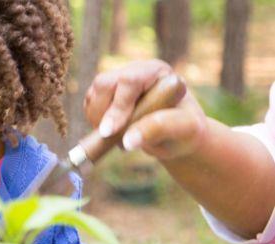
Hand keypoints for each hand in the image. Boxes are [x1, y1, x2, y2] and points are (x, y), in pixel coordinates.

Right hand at [84, 59, 208, 160]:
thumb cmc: (186, 130)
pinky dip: (94, 121)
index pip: (128, 81)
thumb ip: (159, 129)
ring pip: (92, 95)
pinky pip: (88, 105)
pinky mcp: (105, 94)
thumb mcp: (183, 129)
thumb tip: (128, 140)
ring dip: (97, 119)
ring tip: (118, 136)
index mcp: (156, 71)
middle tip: (112, 136)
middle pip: (104, 83)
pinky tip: (112, 132)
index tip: (109, 132)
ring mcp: (117, 81)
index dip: (117, 106)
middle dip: (102, 113)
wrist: (178, 135)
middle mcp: (134, 71)